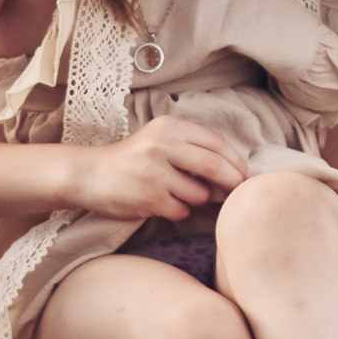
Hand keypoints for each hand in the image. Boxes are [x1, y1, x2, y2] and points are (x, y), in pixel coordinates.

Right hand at [77, 118, 250, 222]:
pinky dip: (179, 211)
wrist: (90, 175)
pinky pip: (181, 210)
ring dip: (197, 199)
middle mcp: (162, 145)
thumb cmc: (132, 159)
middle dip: (233, 181)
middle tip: (240, 191)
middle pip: (214, 165)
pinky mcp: (149, 197)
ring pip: (199, 193)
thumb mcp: (160, 140)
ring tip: (177, 194)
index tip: (247, 174)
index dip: (236, 160)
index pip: (215, 142)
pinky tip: (161, 203)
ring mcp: (155, 172)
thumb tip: (235, 169)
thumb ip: (191, 147)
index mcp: (169, 127)